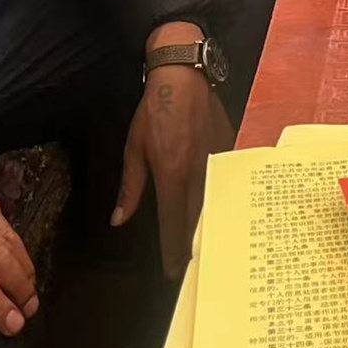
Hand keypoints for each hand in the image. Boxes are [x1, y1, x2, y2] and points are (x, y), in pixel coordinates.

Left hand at [112, 24, 234, 276]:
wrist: (184, 75)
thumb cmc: (154, 111)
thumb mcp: (134, 149)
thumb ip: (131, 187)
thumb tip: (119, 220)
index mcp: (172, 173)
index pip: (172, 222)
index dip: (172, 250)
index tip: (173, 271)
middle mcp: (198, 172)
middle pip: (196, 218)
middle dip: (192, 244)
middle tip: (189, 266)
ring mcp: (217, 161)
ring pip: (213, 201)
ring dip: (207, 223)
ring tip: (204, 245)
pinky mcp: (228, 150)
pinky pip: (225, 181)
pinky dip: (221, 198)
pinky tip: (221, 209)